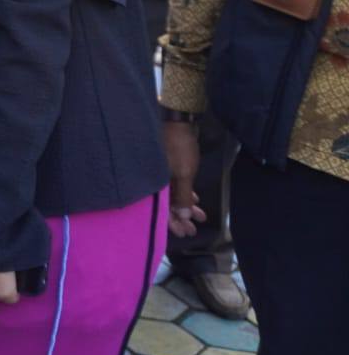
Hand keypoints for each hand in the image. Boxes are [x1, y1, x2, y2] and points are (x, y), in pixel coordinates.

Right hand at [163, 120, 206, 238]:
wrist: (178, 121)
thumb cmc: (178, 148)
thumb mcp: (183, 174)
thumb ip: (182, 197)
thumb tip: (182, 218)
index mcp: (153, 183)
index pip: (160, 210)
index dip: (172, 224)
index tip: (185, 233)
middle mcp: (154, 180)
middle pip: (166, 204)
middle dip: (180, 218)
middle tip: (193, 229)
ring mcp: (161, 172)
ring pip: (172, 195)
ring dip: (186, 206)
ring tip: (200, 215)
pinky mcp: (168, 166)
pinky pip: (175, 185)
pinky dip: (185, 193)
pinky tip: (195, 198)